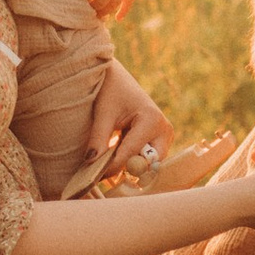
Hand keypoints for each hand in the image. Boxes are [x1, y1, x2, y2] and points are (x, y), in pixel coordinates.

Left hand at [84, 59, 168, 179]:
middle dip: (128, 169)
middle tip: (104, 173)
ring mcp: (164, 135)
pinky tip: (113, 156)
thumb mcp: (103, 114)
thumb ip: (98, 140)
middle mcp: (164, 130)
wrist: (117, 77)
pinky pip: (146, 158)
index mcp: (152, 121)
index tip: (93, 177)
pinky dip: (130, 160)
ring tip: (106, 163)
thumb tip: (90, 165)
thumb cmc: (111, 90)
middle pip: (149, 164)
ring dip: (129, 165)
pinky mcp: (158, 139)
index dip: (111, 167)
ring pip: (149, 163)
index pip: (131, 154)